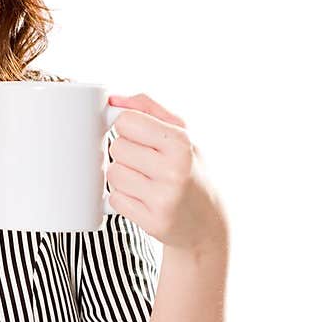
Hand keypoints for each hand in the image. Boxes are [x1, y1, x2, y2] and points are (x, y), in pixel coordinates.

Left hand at [106, 92, 229, 253]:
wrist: (209, 219)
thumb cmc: (190, 169)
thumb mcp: (181, 132)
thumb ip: (147, 108)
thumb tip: (113, 99)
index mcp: (181, 142)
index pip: (126, 121)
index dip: (127, 127)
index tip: (138, 135)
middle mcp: (174, 170)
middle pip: (116, 147)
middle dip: (126, 153)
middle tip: (147, 162)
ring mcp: (163, 198)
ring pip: (112, 174)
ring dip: (123, 177)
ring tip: (146, 181)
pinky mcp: (152, 221)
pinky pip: (114, 200)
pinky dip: (124, 198)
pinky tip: (144, 199)